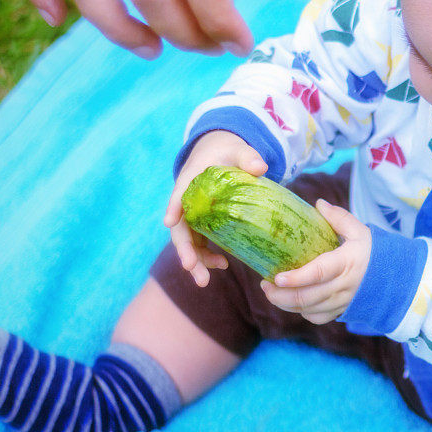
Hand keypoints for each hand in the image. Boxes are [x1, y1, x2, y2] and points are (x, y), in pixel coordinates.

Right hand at [164, 130, 267, 286]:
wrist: (222, 154)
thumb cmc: (228, 151)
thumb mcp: (238, 150)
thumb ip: (248, 157)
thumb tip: (261, 168)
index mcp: (191, 179)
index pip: (180, 194)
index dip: (175, 208)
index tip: (170, 222)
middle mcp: (187, 200)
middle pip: (180, 227)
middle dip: (184, 249)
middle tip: (190, 268)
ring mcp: (194, 214)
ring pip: (189, 241)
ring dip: (195, 261)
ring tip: (204, 281)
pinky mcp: (203, 224)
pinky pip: (200, 243)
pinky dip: (208, 256)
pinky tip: (223, 264)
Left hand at [260, 201, 371, 323]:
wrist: (395, 278)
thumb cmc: (374, 251)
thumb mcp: (360, 231)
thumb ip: (339, 218)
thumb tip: (318, 203)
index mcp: (347, 263)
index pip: (319, 273)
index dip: (297, 278)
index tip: (277, 277)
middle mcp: (344, 286)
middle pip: (308, 297)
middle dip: (281, 295)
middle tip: (265, 285)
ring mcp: (342, 302)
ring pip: (309, 310)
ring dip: (286, 304)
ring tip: (271, 292)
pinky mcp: (342, 311)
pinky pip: (317, 318)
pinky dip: (302, 312)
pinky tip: (292, 302)